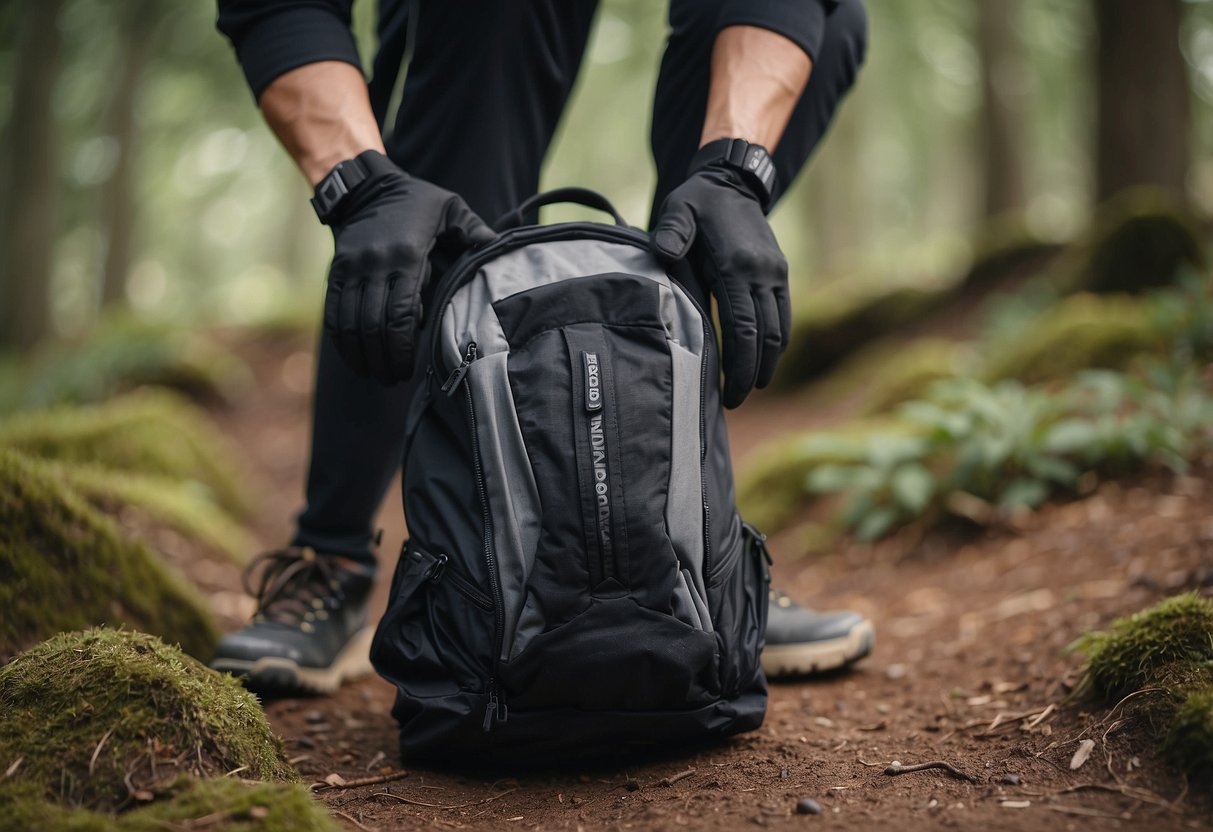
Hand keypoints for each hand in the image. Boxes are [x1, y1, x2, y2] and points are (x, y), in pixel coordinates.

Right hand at [324, 151, 495, 382]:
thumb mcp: (451, 209)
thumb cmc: (418, 201)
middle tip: (394, 379)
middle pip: (374, 326)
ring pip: (351, 325)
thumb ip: (474, 231)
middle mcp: (374, 265)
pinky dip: (342, 341)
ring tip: (377, 376)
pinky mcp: (335, 273)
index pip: (401, 314)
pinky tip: (354, 359)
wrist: (366, 187)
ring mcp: (351, 270)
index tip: (410, 367)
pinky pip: (334, 314)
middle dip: (384, 359)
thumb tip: (499, 249)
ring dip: (362, 356)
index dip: (404, 347)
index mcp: (407, 256)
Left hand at [651, 152, 789, 408]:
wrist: (732, 182)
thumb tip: (663, 252)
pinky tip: (762, 362)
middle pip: (765, 336)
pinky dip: (776, 343)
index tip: (729, 393)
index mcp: (737, 264)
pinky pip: (784, 316)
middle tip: (736, 402)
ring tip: (750, 388)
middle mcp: (763, 272)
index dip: (739, 364)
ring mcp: (775, 273)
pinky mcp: (780, 274)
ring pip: (780, 330)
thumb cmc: (697, 203)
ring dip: (768, 363)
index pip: (744, 327)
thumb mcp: (677, 211)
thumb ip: (672, 233)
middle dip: (753, 374)